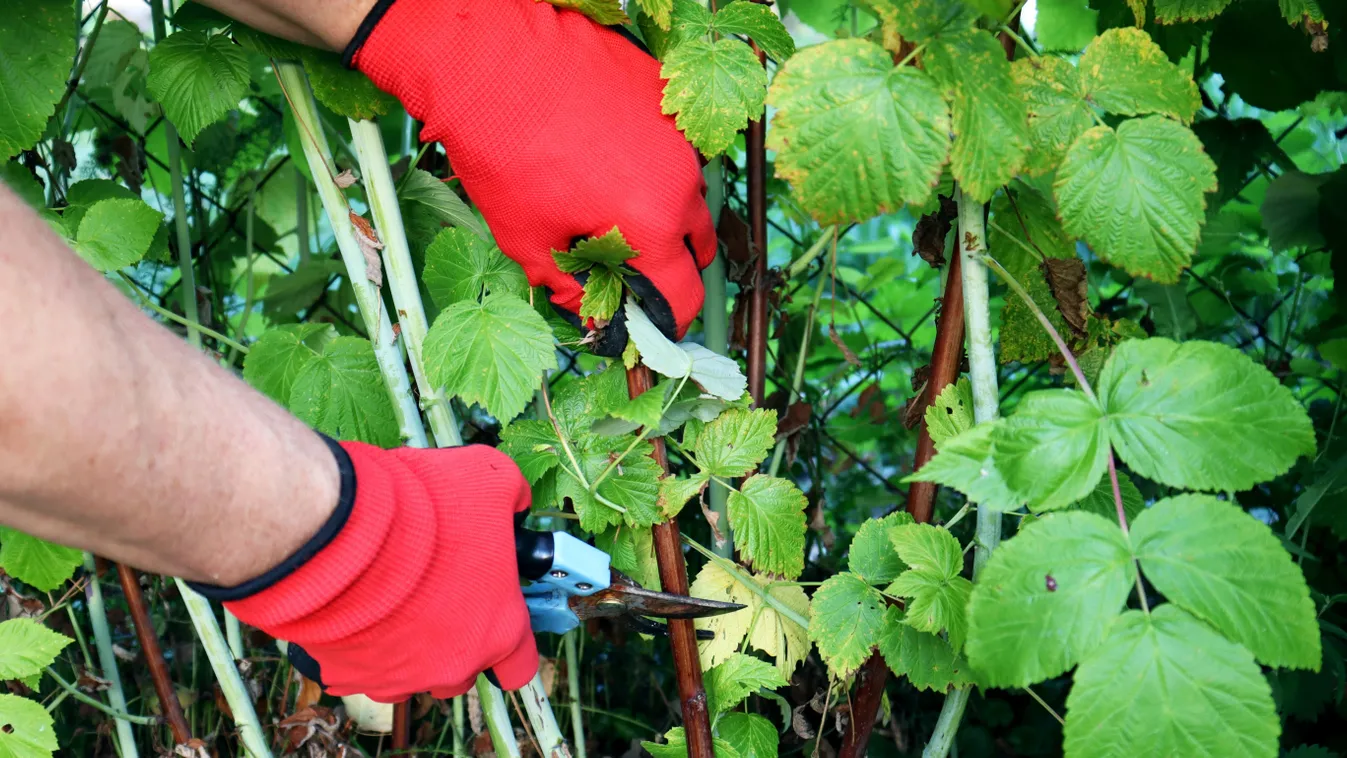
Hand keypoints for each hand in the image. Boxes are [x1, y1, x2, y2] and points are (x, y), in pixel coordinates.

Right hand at [191, 437, 536, 701]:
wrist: (341, 530)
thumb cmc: (424, 510)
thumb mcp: (491, 479)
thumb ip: (513, 496)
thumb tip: (516, 501)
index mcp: (498, 631)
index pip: (520, 665)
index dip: (507, 638)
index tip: (493, 612)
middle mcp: (451, 667)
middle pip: (461, 671)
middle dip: (453, 641)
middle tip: (436, 596)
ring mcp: (398, 678)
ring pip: (410, 676)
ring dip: (406, 648)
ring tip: (391, 603)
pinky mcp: (347, 674)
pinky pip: (360, 670)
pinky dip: (361, 648)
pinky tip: (355, 610)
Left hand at [349, 0, 716, 352]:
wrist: (489, 59)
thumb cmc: (503, 153)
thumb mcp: (528, 240)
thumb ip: (571, 286)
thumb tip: (590, 309)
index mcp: (650, 226)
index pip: (685, 295)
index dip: (669, 320)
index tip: (652, 322)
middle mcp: (679, 180)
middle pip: (698, 243)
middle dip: (670, 262)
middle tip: (629, 263)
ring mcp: (677, 132)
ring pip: (686, 190)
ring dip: (661, 206)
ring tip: (611, 198)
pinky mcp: (664, 93)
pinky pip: (671, 142)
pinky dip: (650, 157)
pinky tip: (606, 147)